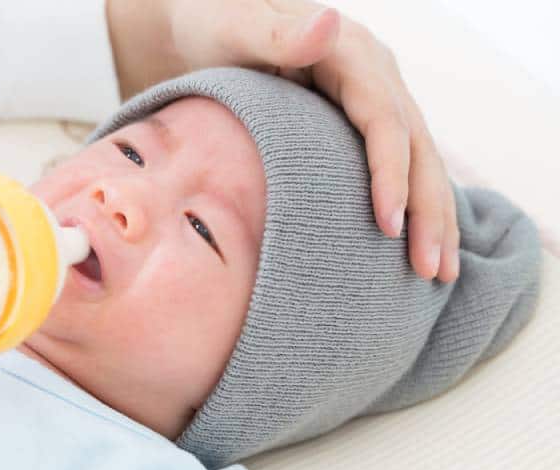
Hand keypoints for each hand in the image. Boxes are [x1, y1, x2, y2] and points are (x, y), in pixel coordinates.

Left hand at [108, 0, 458, 281]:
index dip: (392, 174)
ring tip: (440, 273)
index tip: (390, 227)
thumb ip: (276, 32)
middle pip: (416, 145)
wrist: (200, 29)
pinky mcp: (360, 121)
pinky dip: (413, 207)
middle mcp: (373, 74)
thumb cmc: (209, 26)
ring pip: (418, 159)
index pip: (384, 119)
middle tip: (434, 271)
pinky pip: (399, 164)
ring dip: (434, 216)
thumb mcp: (233, 25)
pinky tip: (416, 246)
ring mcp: (372, 98)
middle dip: (430, 210)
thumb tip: (330, 22)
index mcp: (350, 53)